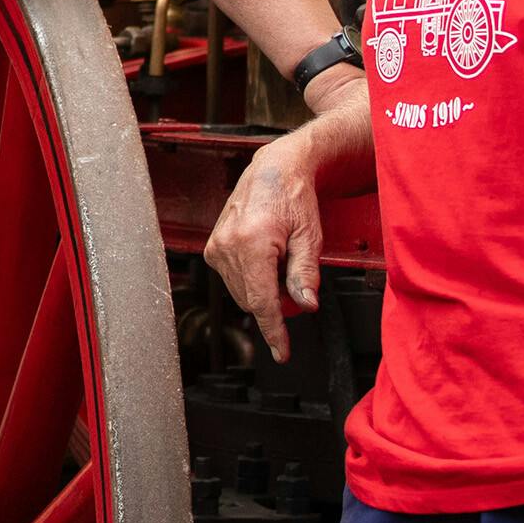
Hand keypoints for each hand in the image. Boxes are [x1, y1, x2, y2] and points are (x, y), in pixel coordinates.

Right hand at [203, 122, 325, 361]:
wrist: (274, 170)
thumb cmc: (294, 197)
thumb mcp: (310, 236)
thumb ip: (305, 273)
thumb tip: (306, 305)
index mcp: (251, 242)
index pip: (261, 301)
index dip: (274, 331)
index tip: (282, 352)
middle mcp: (227, 245)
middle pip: (252, 300)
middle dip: (277, 306)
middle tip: (300, 290)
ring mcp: (216, 246)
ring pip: (242, 293)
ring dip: (265, 293)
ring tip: (284, 265)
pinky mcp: (213, 247)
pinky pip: (234, 280)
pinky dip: (253, 280)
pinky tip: (268, 261)